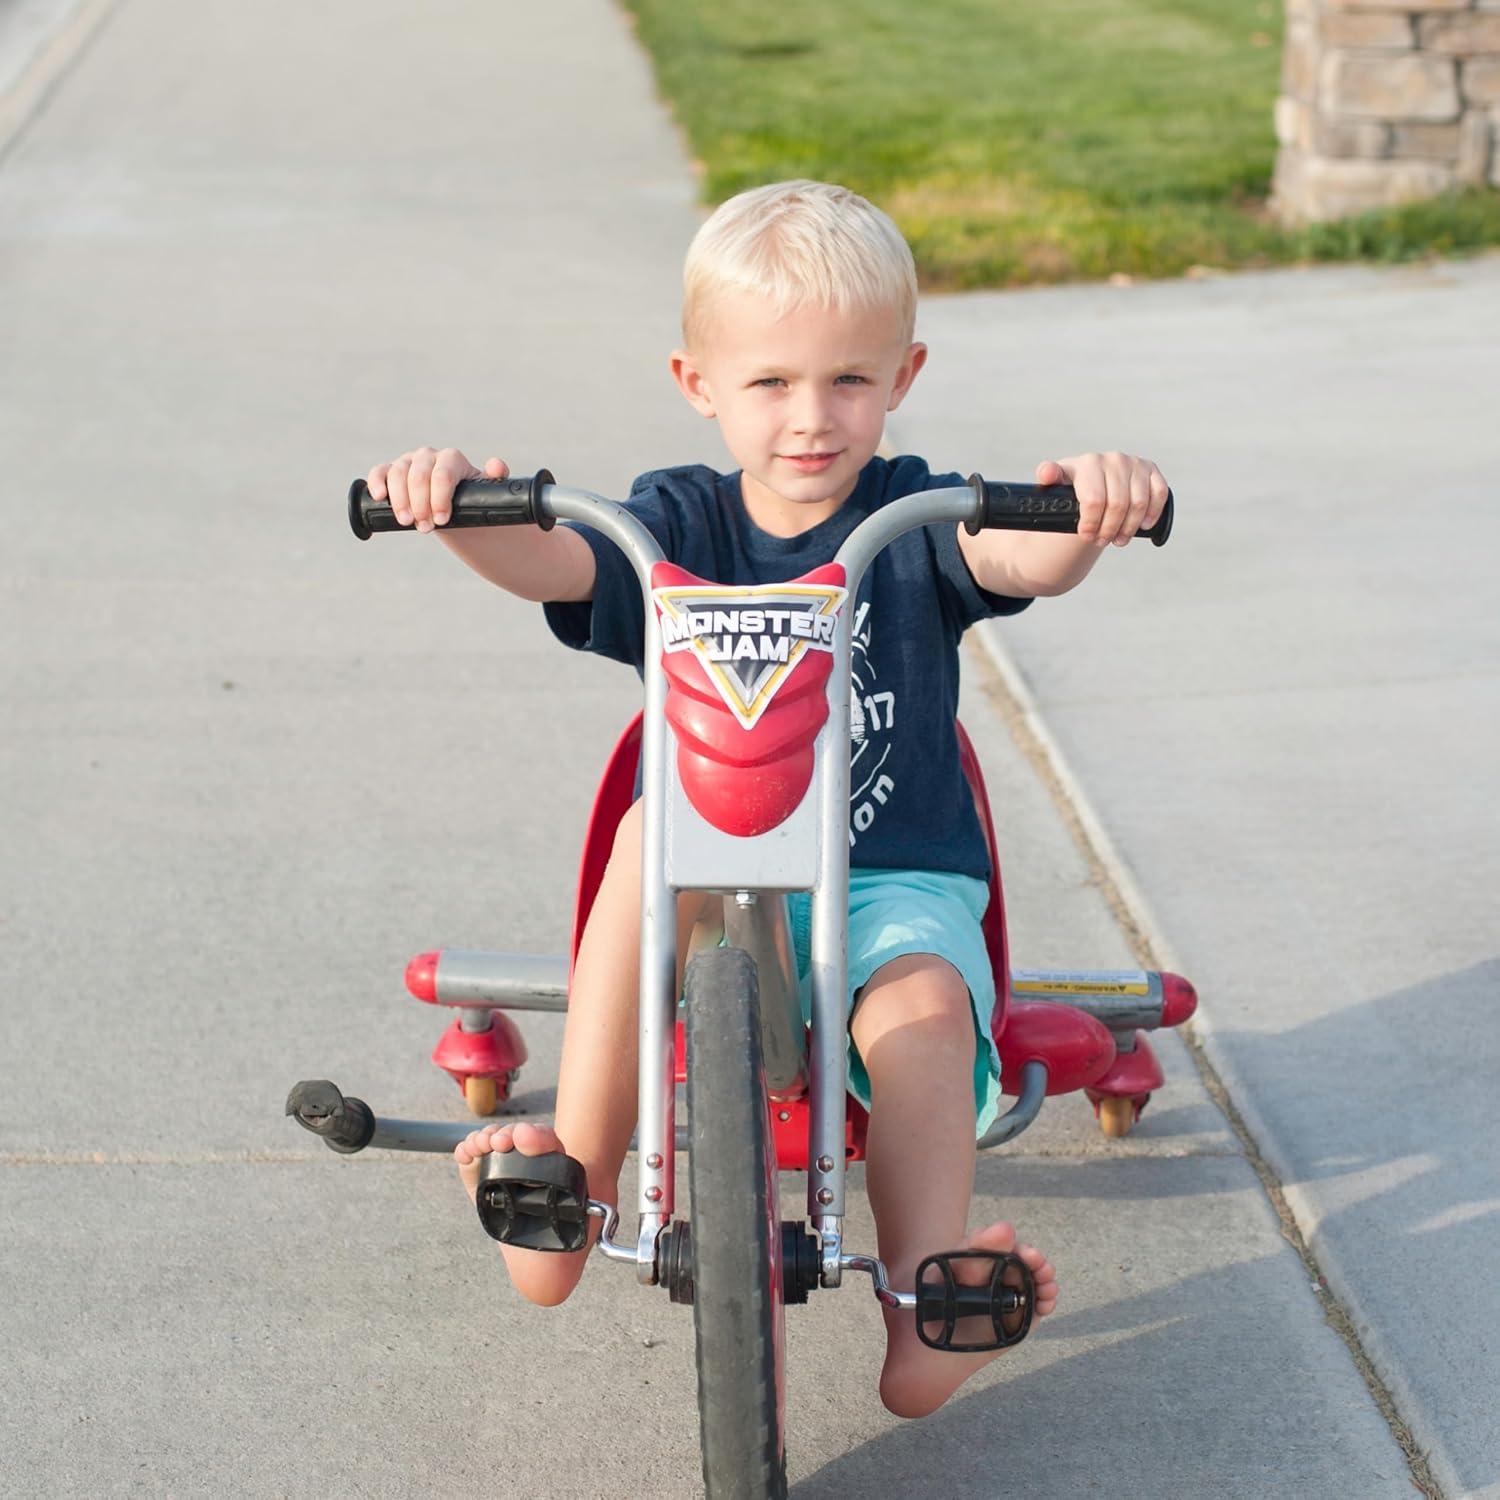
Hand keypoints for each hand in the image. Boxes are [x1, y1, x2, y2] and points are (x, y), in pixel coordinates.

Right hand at [365, 447, 508, 531]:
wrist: (453, 512)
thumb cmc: (471, 503)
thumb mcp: (486, 496)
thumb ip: (495, 479)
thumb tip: (496, 465)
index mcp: (452, 460)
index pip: (443, 474)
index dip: (440, 498)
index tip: (443, 520)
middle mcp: (428, 457)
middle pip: (418, 474)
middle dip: (420, 503)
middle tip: (425, 527)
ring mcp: (408, 463)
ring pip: (398, 473)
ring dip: (400, 499)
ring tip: (407, 522)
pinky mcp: (391, 472)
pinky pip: (380, 471)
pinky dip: (376, 482)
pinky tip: (379, 497)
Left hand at [1035, 453, 1168, 547]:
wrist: (1093, 484)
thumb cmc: (1073, 489)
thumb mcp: (1057, 486)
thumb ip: (1048, 477)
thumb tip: (1046, 473)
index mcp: (1088, 463)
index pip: (1093, 499)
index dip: (1090, 523)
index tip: (1086, 536)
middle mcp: (1112, 459)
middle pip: (1117, 505)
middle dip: (1109, 529)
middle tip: (1101, 540)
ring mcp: (1133, 463)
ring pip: (1138, 503)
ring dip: (1129, 527)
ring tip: (1118, 539)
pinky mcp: (1151, 470)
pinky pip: (1159, 493)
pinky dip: (1152, 513)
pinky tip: (1143, 526)